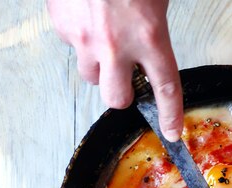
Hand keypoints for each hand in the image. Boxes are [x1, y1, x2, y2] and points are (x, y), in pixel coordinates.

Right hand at [46, 0, 183, 139]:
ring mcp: (83, 38)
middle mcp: (115, 44)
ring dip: (98, 63)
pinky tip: (86, 13)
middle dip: (121, 93)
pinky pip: (71, 44)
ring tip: (102, 34)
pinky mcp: (61, 26)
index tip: (170, 132)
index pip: (165, 87)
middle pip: (115, 99)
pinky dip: (79, 35)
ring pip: (90, 73)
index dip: (169, 114)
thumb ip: (154, 26)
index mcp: (149, 34)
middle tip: (124, 77)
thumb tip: (151, 41)